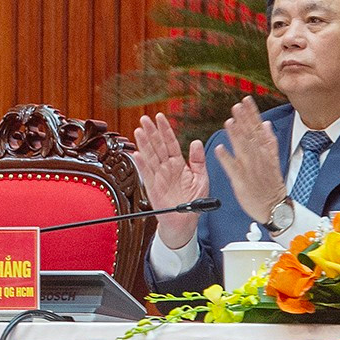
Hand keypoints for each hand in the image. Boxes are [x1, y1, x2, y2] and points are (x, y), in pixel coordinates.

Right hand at [134, 111, 208, 250]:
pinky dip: (142, 164)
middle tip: (145, 118)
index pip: (171, 143)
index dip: (165, 130)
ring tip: (139, 130)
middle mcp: (167, 168)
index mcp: (178, 164)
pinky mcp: (152, 187)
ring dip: (144, 143)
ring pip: (150, 156)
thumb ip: (198, 160)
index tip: (160, 117)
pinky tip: (137, 154)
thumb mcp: (201, 178)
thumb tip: (196, 142)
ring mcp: (159, 176)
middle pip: (158, 146)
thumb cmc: (193, 202)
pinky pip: (146, 173)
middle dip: (151, 132)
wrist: (185, 222)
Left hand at [213, 97, 287, 225]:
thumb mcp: (273, 160)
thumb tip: (266, 123)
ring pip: (243, 149)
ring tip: (229, 121)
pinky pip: (233, 169)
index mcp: (264, 152)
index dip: (252, 114)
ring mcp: (250, 169)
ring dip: (236, 135)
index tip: (246, 99)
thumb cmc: (270, 184)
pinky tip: (219, 149)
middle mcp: (258, 158)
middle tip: (237, 105)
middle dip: (244, 120)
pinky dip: (227, 159)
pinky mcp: (242, 181)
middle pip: (250, 135)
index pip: (258, 128)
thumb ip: (269, 141)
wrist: (275, 207)